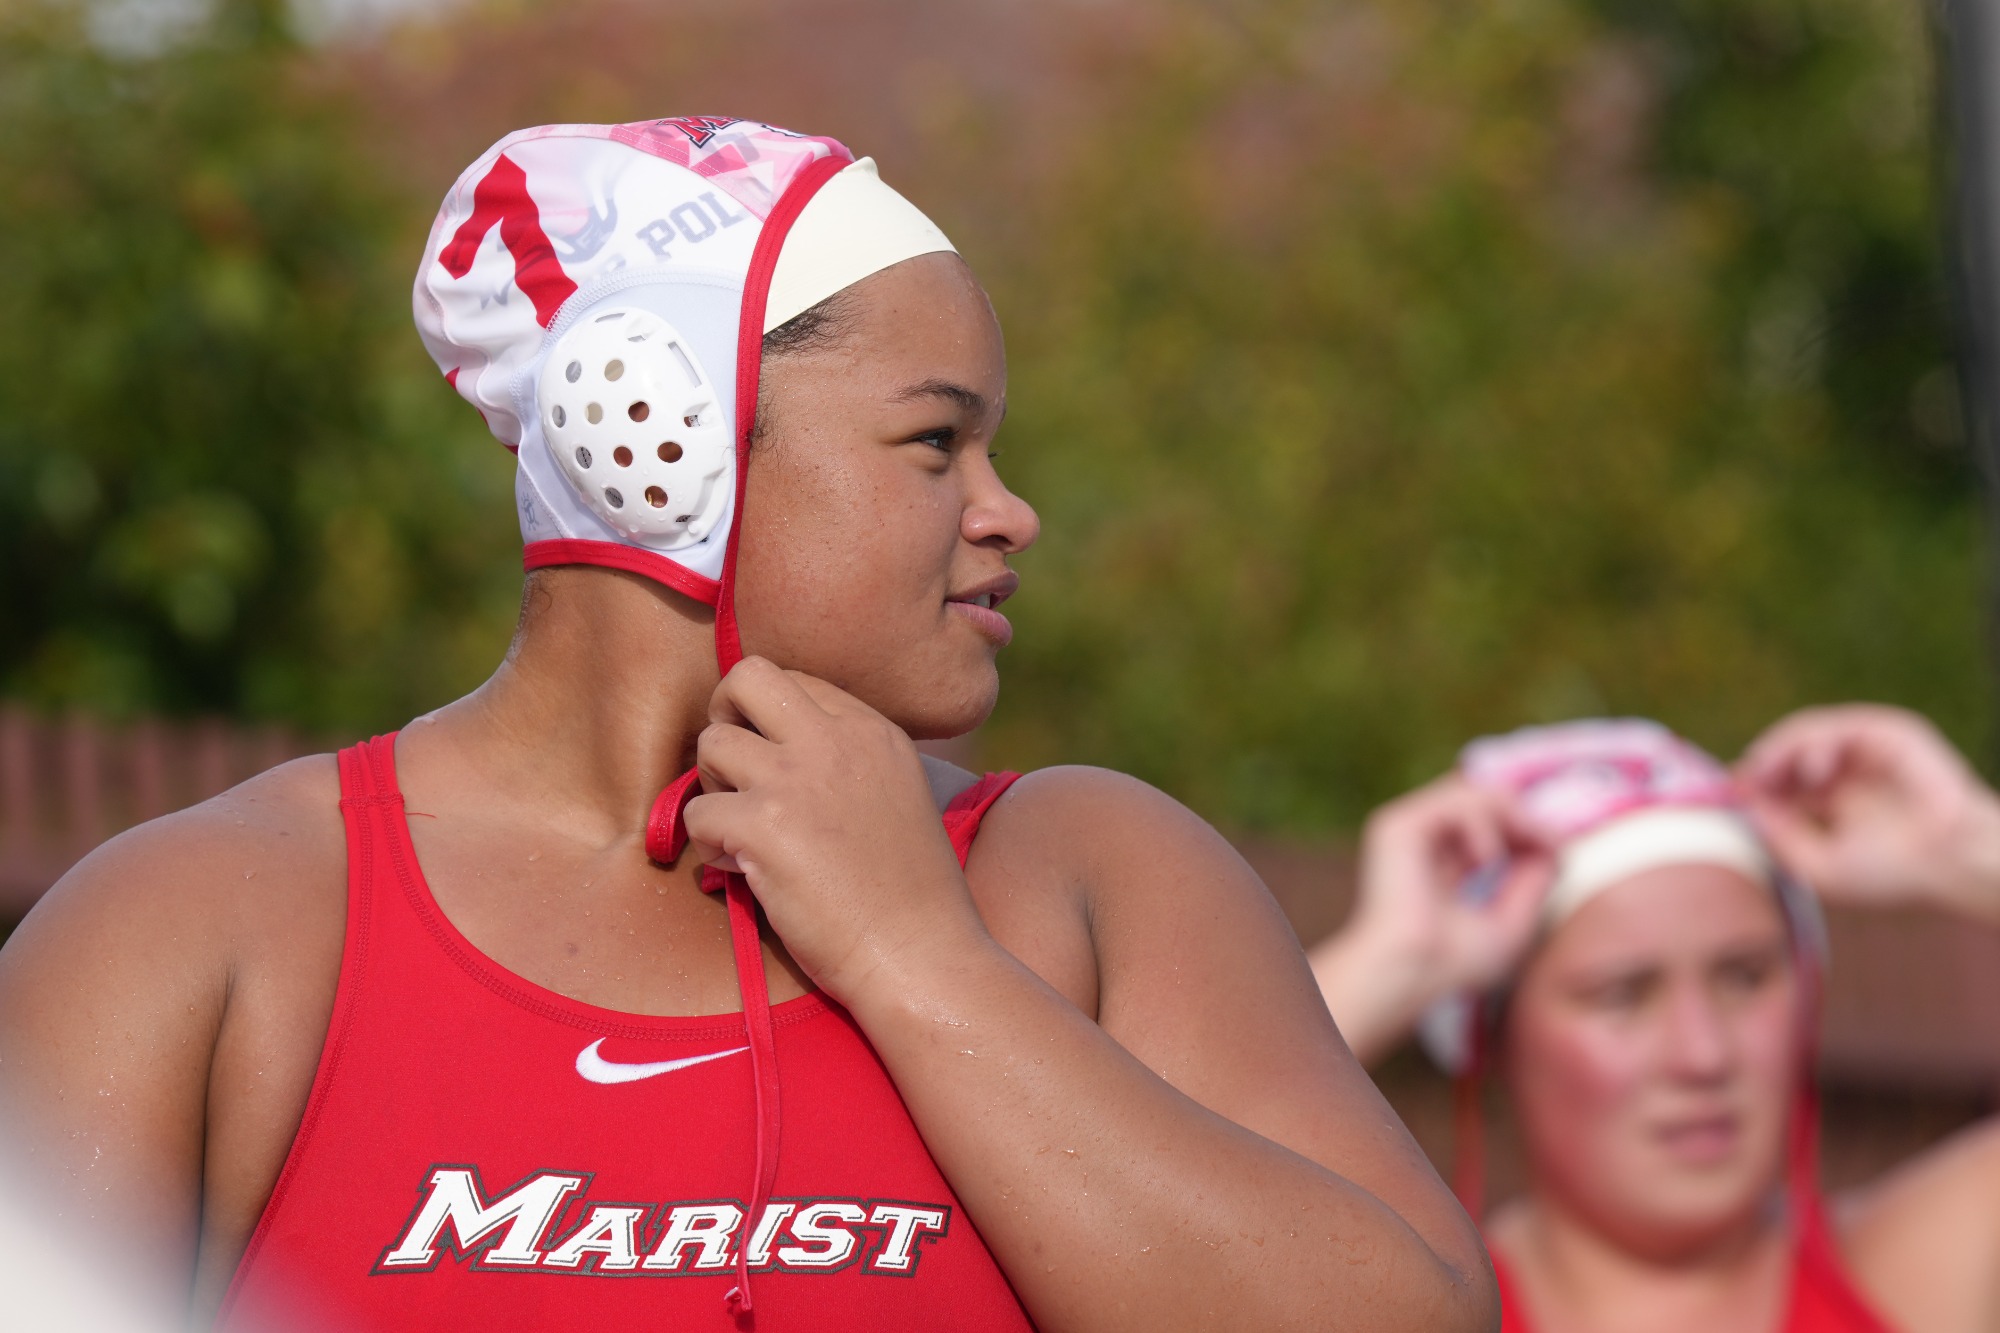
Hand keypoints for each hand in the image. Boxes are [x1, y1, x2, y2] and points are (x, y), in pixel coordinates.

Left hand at [682, 657, 988, 1003]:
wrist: (922, 956)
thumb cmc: (912, 896)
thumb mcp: (901, 798)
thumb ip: (850, 764)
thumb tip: (780, 758)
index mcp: (875, 732)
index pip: (797, 682)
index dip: (770, 721)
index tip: (776, 770)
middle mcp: (836, 741)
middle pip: (748, 676)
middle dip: (724, 715)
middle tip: (733, 770)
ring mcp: (797, 779)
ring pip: (711, 742)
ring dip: (712, 787)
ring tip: (738, 831)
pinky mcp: (764, 827)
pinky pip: (697, 812)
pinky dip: (707, 845)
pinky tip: (741, 873)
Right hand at [1311, 776, 1553, 1063]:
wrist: (1411, 972)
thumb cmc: (1452, 961)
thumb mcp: (1512, 919)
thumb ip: (1532, 880)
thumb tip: (1553, 845)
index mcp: (1439, 859)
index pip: (1484, 817)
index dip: (1524, 821)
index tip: (1557, 844)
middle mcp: (1420, 838)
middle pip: (1482, 795)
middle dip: (1525, 814)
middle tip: (1553, 842)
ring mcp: (1407, 828)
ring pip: (1474, 791)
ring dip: (1514, 816)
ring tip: (1532, 847)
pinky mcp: (1397, 824)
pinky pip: (1456, 802)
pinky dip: (1484, 826)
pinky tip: (1487, 861)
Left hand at [1738, 704, 1999, 921]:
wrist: (1949, 865)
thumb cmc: (1891, 874)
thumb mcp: (1817, 865)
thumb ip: (1777, 836)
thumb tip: (1743, 804)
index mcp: (1831, 799)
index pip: (1779, 780)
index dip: (1751, 782)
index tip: (1726, 792)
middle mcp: (1847, 771)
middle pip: (1786, 753)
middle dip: (1760, 763)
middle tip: (1742, 780)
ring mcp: (1868, 750)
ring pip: (1808, 732)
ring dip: (1781, 748)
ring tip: (1769, 771)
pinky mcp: (1890, 734)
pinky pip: (1843, 725)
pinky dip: (1819, 741)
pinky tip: (1812, 771)